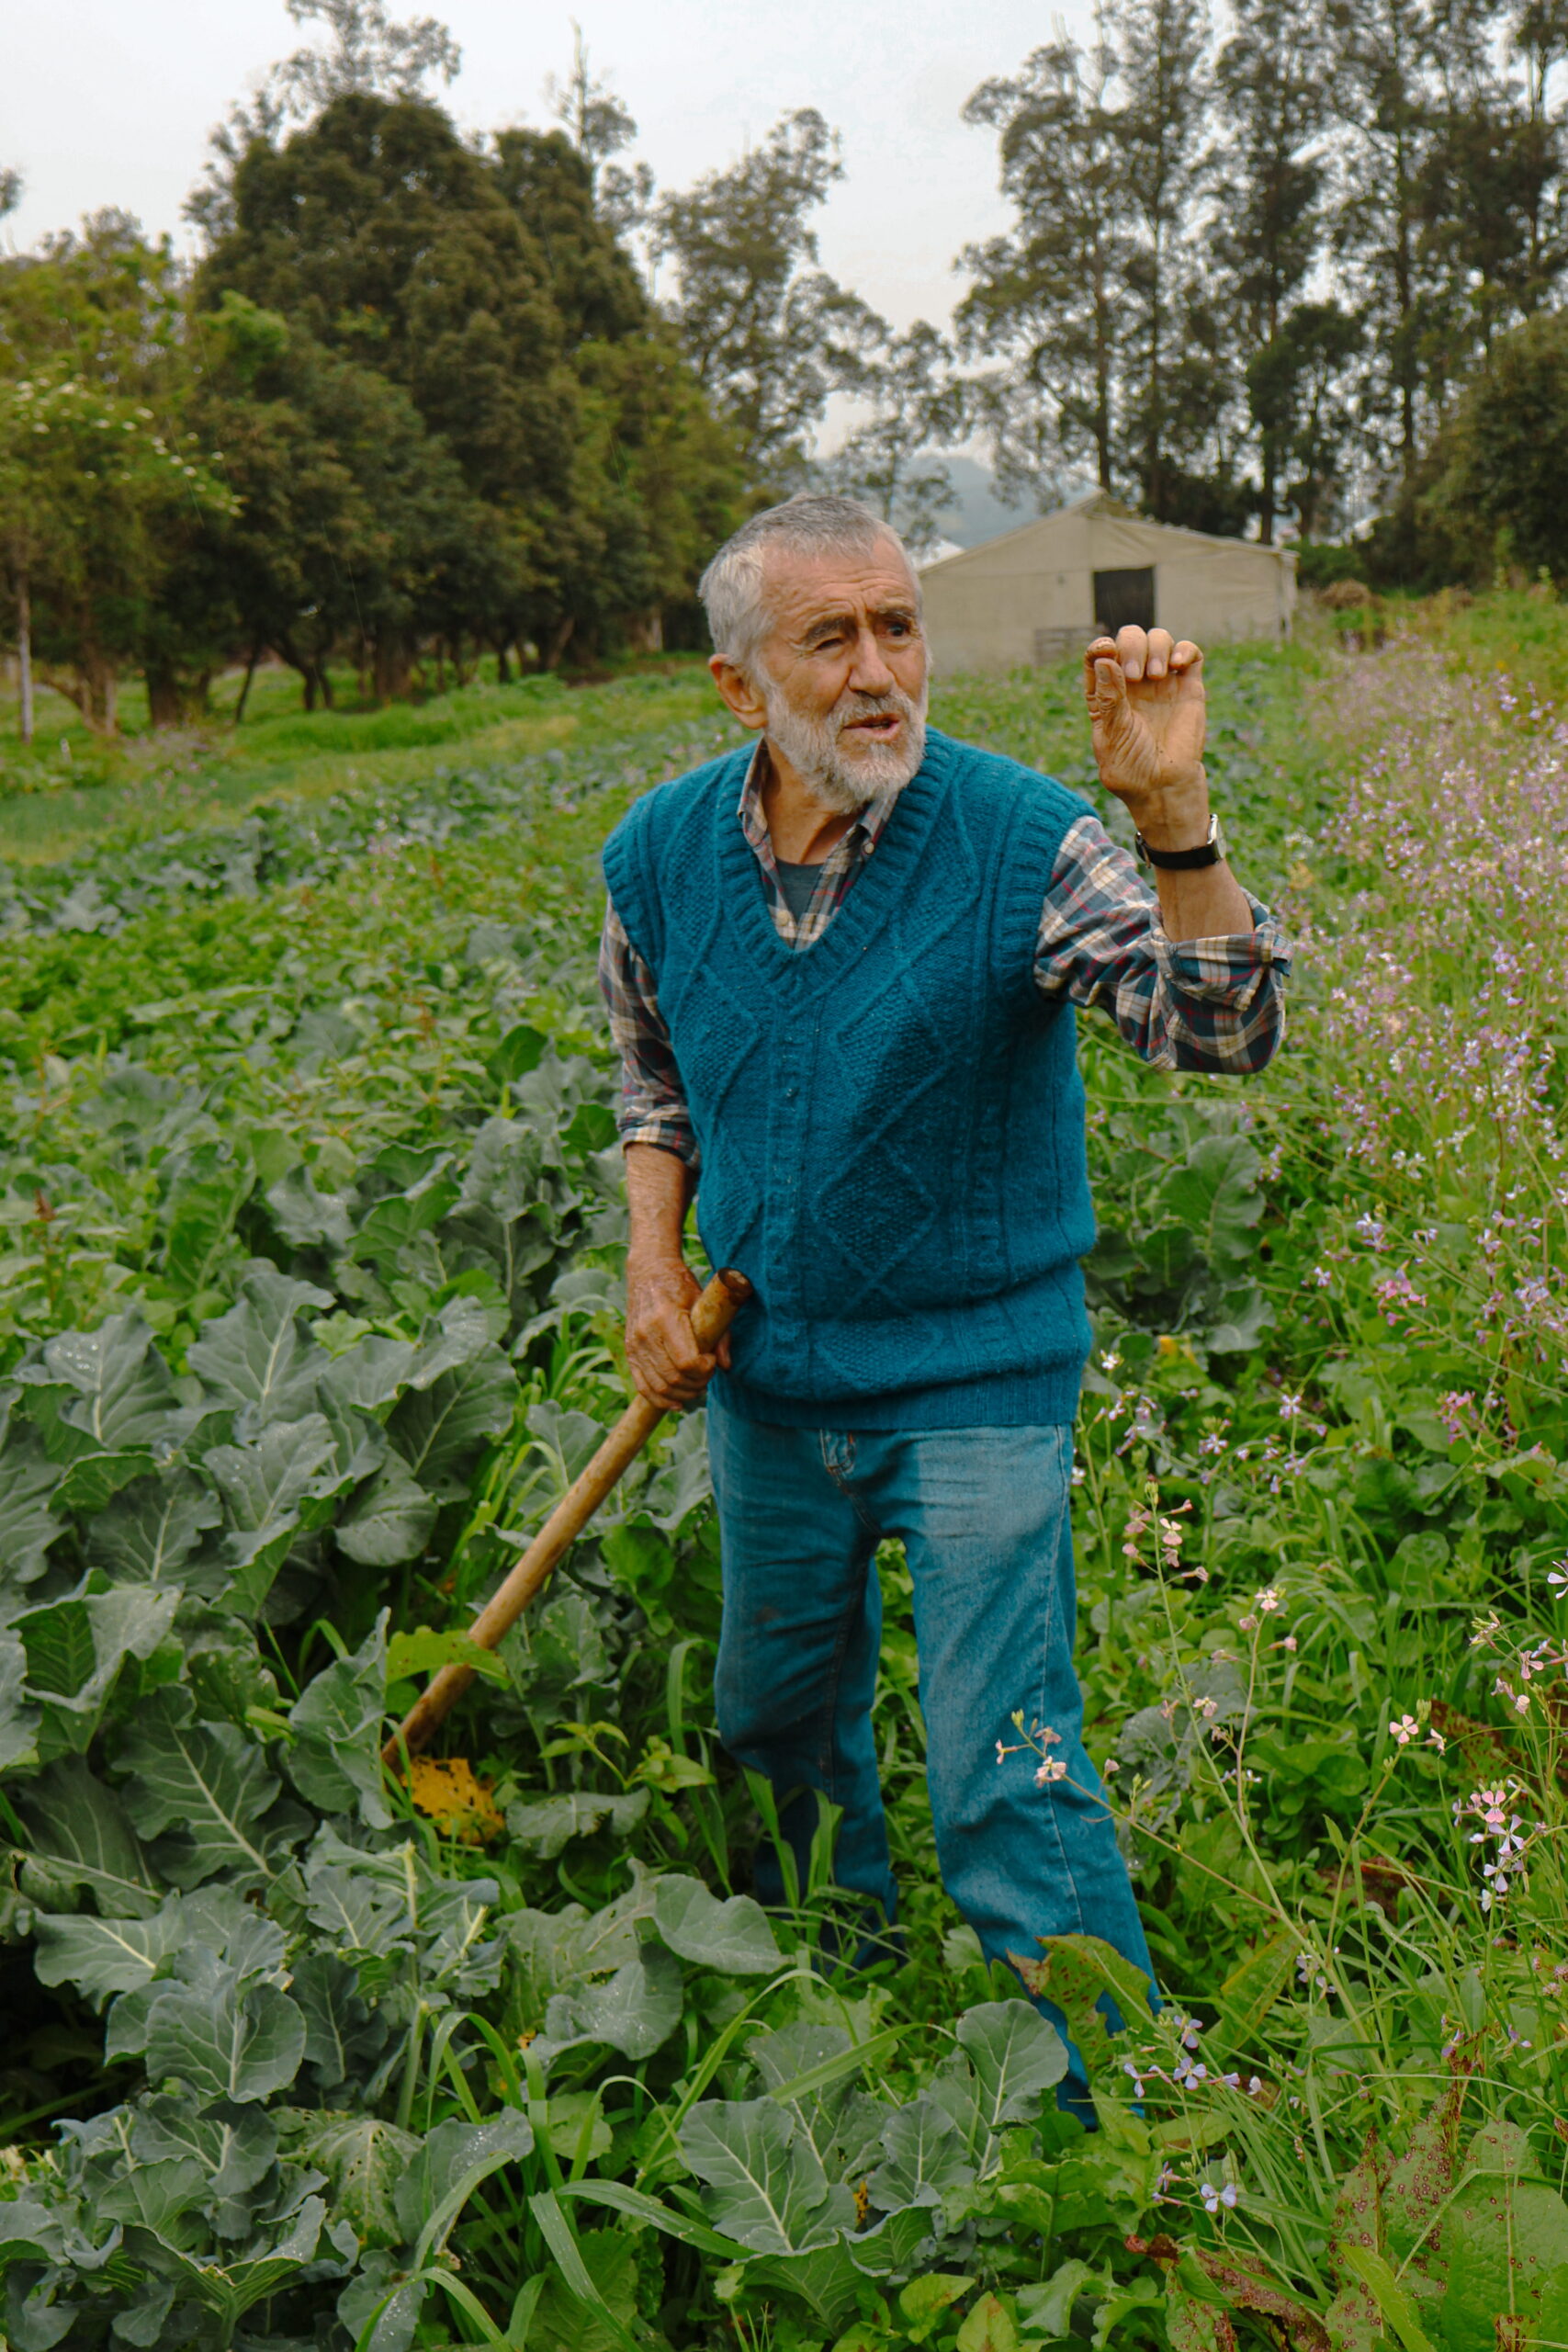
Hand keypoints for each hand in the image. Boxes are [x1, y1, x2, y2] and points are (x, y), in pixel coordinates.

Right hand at [624, 1257, 730, 1411]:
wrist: (648, 1272)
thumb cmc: (681, 1285)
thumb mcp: (705, 1302)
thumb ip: (719, 1335)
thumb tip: (725, 1365)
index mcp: (666, 1317)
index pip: (686, 1361)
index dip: (704, 1369)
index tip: (711, 1361)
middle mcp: (646, 1333)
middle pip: (673, 1377)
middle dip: (696, 1384)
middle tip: (707, 1376)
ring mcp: (634, 1345)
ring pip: (659, 1387)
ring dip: (682, 1394)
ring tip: (697, 1386)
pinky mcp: (630, 1352)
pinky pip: (643, 1386)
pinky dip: (660, 1400)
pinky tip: (677, 1404)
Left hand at [1083, 625, 1207, 847]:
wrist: (1165, 786)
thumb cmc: (1131, 768)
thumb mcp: (1112, 736)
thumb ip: (1109, 698)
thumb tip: (1105, 659)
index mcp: (1105, 693)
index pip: (1098, 655)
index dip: (1100, 646)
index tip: (1107, 653)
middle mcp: (1132, 683)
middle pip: (1129, 638)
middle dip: (1131, 646)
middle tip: (1136, 676)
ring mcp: (1161, 683)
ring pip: (1158, 639)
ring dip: (1156, 646)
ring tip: (1156, 674)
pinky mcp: (1188, 687)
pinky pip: (1189, 653)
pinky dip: (1183, 649)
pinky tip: (1176, 665)